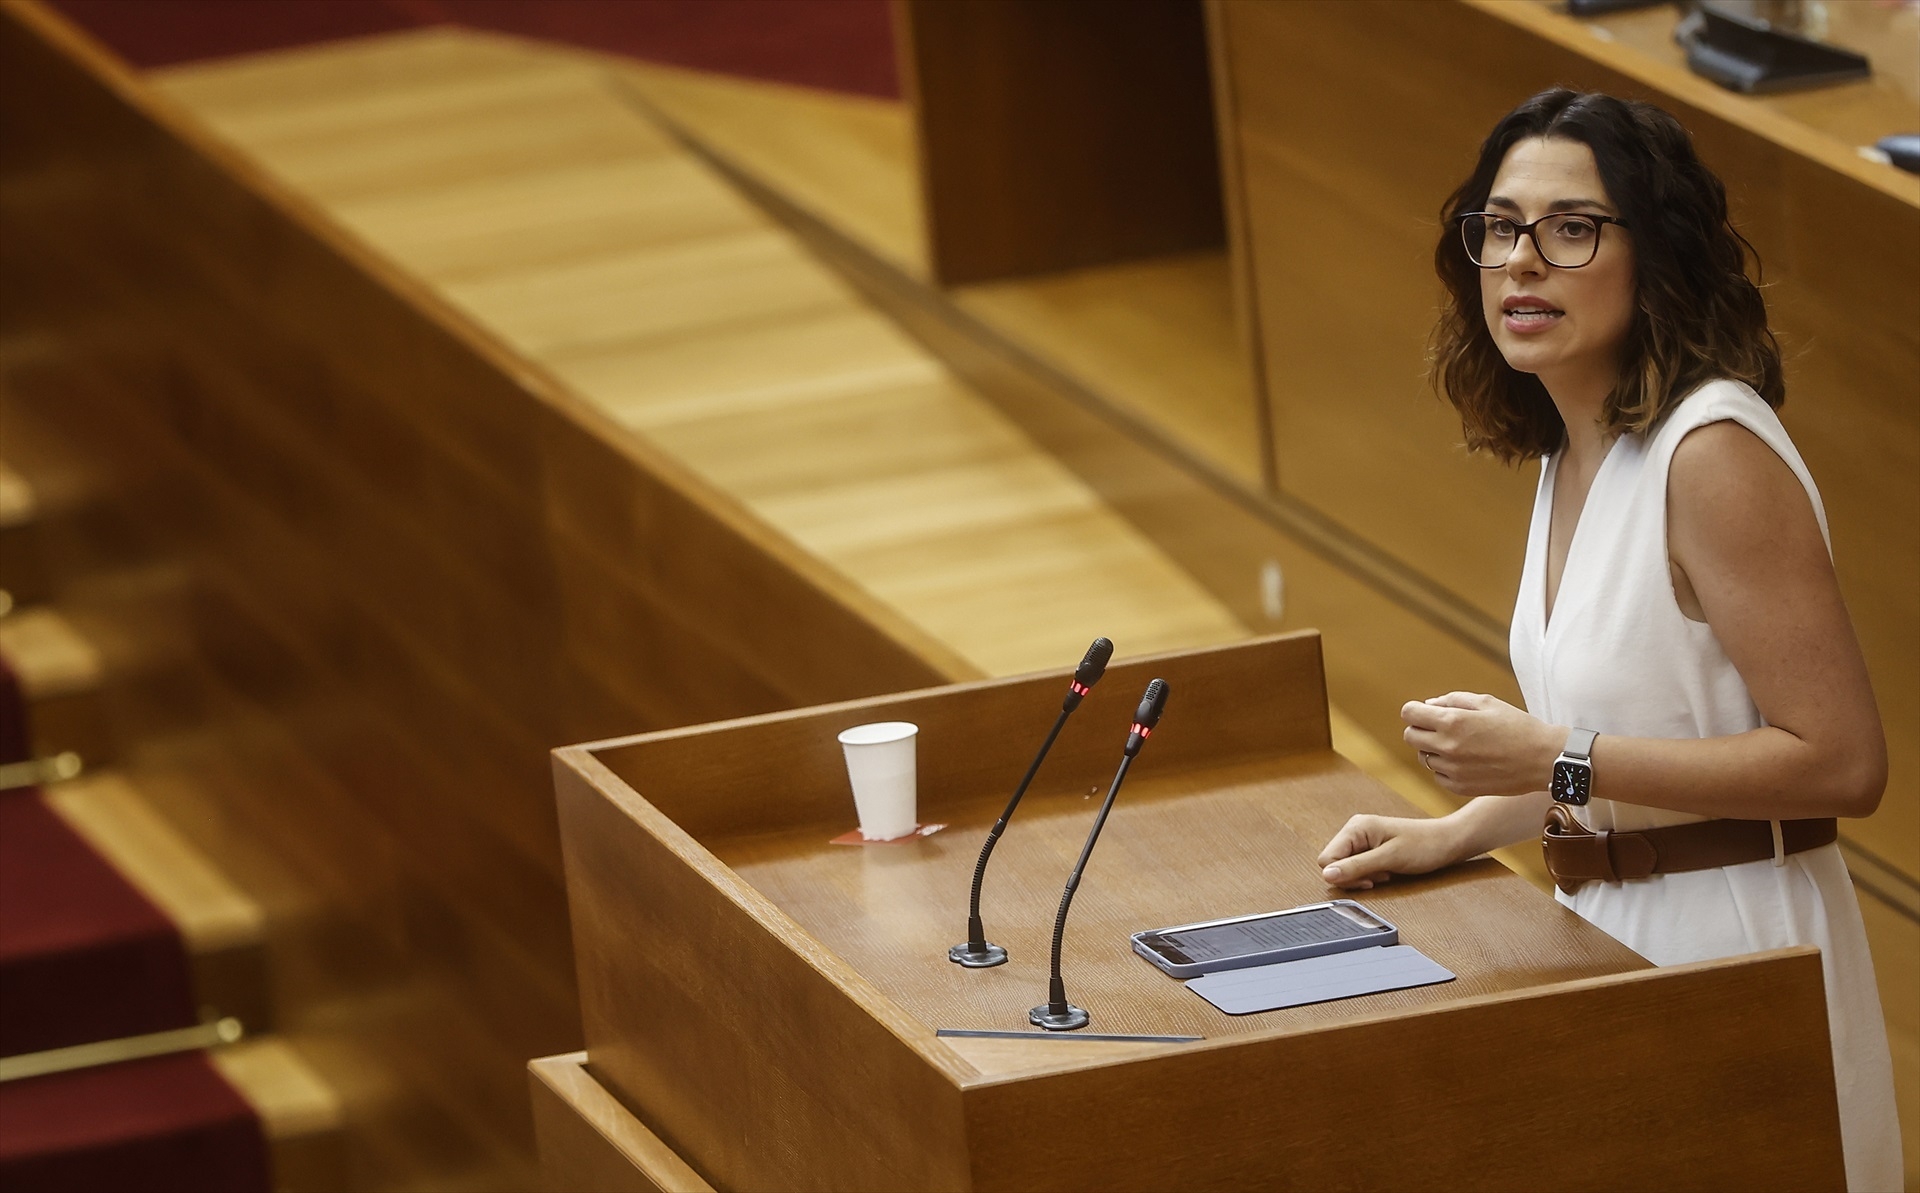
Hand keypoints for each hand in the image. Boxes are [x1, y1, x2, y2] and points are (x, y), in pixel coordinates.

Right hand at [1316, 815, 1463, 889]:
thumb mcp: (1389, 859)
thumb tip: (1327, 875)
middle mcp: (1354, 830)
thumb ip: (1356, 867)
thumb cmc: (1424, 846)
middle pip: (1334, 863)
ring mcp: (1362, 839)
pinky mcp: (1370, 847)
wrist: (1448, 842)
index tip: (1368, 880)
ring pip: (1345, 866)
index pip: (1326, 858)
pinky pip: (1357, 866)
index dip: (1343, 876)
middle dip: (1354, 876)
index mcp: (1355, 828)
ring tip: (1385, 872)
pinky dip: (1370, 874)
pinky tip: (1386, 871)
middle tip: (1380, 876)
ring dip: (1363, 876)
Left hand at [1403, 692, 1560, 797]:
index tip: (1424, 711)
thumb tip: (1428, 706)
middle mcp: (1447, 747)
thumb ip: (1453, 700)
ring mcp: (1453, 770)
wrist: (1544, 760)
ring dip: (1434, 749)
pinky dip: (1445, 768)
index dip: (1414, 710)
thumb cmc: (1517, 726)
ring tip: (1460, 744)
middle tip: (1441, 727)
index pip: (1409, 714)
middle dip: (1421, 728)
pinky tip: (1466, 761)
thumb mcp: (1487, 703)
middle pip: (1411, 736)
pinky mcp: (1460, 788)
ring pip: (1424, 757)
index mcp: (1452, 722)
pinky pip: (1438, 775)